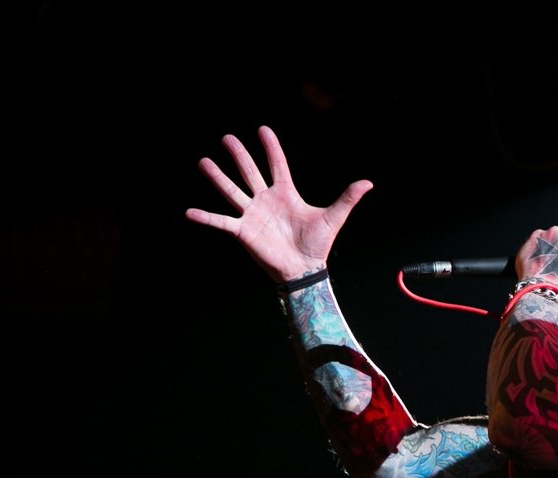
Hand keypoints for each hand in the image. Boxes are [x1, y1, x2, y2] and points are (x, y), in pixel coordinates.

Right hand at [186, 126, 371, 282]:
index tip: (262, 129)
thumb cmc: (318, 244)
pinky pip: (221, 222)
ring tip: (203, 161)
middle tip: (227, 138)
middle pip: (250, 171)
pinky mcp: (244, 232)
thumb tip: (368, 183)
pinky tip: (189, 212)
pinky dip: (205, 217)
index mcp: (286, 193)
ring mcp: (253, 214)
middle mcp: (266, 200)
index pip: (276, 164)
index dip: (271, 147)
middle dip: (239, 155)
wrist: (305, 269)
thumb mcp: (333, 217)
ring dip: (217, 177)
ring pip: (232, 191)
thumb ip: (347, 198)